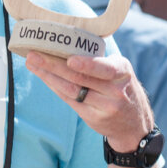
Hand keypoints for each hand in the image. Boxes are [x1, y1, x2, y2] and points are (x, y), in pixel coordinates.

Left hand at [25, 51, 154, 151]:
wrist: (134, 125)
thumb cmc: (122, 88)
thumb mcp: (120, 71)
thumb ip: (100, 61)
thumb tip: (66, 42)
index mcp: (122, 72)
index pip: (104, 68)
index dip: (87, 65)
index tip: (70, 60)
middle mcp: (115, 91)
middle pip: (79, 77)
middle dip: (53, 65)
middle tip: (33, 54)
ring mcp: (104, 107)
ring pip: (70, 89)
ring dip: (48, 75)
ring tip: (32, 63)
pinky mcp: (92, 117)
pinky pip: (69, 99)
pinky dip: (54, 86)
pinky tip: (43, 76)